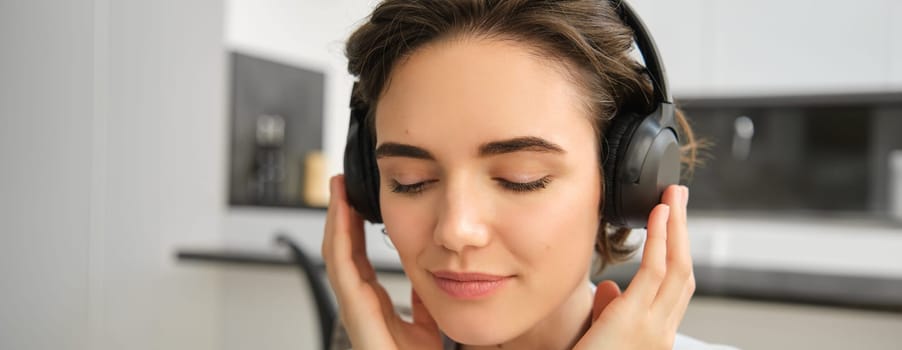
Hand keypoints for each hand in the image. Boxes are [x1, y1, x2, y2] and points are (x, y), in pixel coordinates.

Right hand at [321, 175, 442, 349]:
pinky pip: (345, 276)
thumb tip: (427, 277)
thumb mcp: (430, 327)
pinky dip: (341, 244)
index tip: (353, 202)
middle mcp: (361, 312)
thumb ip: (423, 303)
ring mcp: (357, 316)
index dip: (353, 232)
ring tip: (338, 192)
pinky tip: (343, 219)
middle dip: (339, 219)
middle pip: (342, 256)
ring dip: (336, 223)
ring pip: (338, 261)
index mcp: (376, 312)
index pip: (358, 263)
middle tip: (339, 186)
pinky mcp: (360, 320)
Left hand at [574, 185, 694, 349]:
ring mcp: (654, 327)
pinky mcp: (635, 320)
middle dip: (684, 233)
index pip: (674, 290)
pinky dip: (660, 239)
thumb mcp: (598, 338)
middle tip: (678, 199)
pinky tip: (658, 214)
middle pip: (685, 274)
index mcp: (653, 336)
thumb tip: (610, 288)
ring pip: (677, 267)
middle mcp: (661, 332)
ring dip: (676, 227)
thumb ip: (608, 313)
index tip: (672, 225)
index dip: (678, 254)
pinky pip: (655, 271)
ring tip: (672, 196)